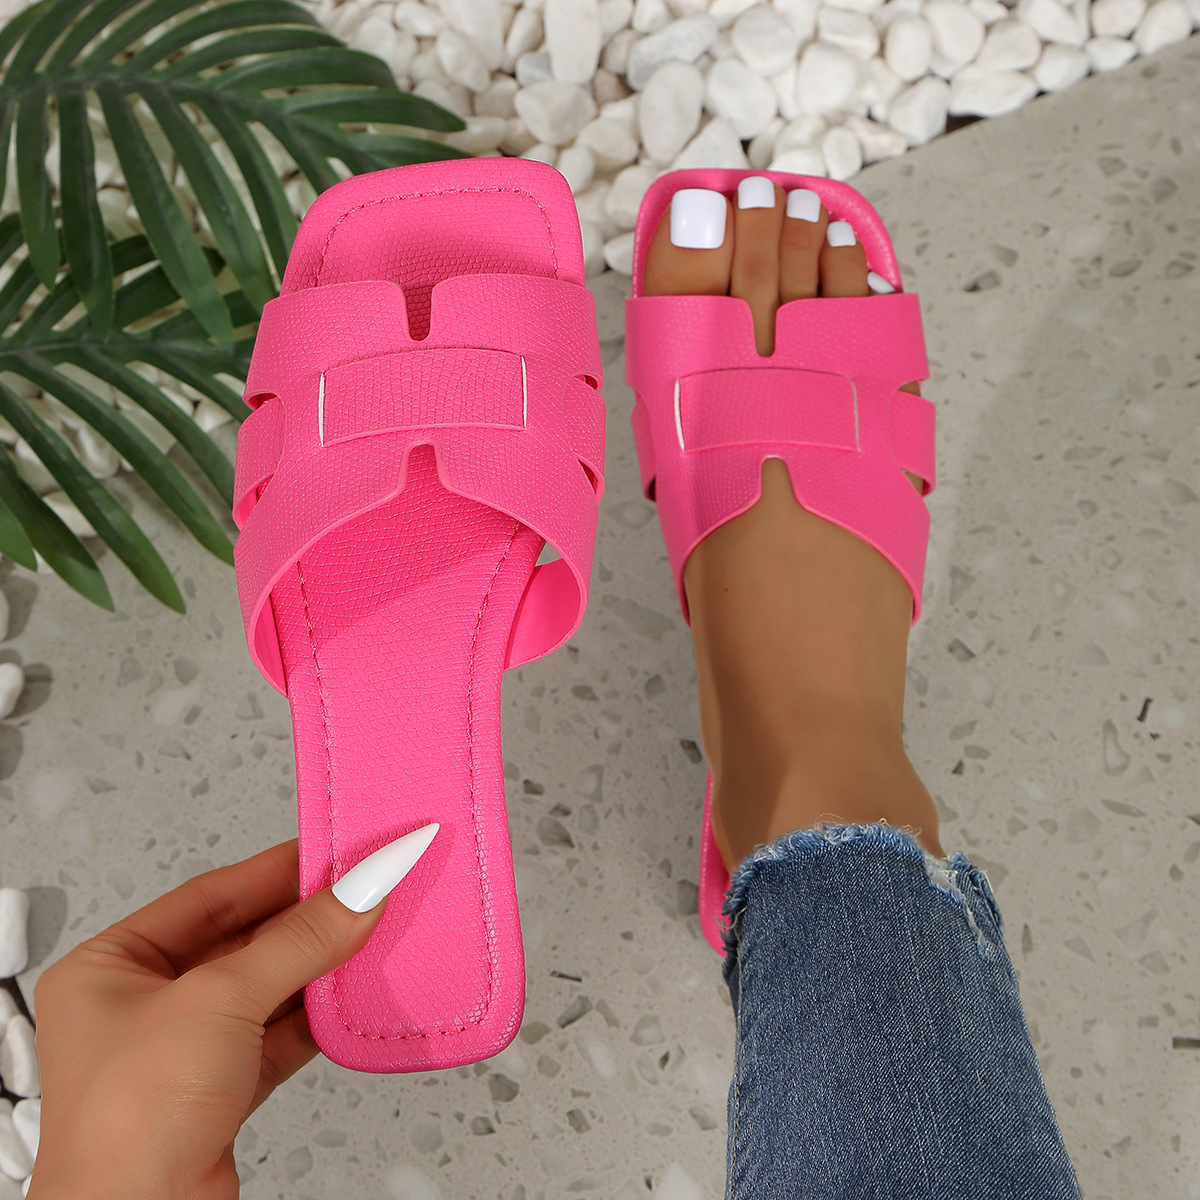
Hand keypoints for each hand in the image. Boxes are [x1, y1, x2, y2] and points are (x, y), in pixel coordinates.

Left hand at [25, 837, 391, 1199]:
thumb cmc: (126, 1126)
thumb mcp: (220, 1001)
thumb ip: (299, 941)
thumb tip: (357, 892)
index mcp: (111, 968)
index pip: (209, 897)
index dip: (275, 870)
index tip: (331, 850)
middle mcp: (141, 1007)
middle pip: (242, 941)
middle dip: (304, 919)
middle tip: (362, 886)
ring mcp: (181, 1052)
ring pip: (265, 988)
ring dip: (317, 966)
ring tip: (368, 932)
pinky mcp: (219, 1093)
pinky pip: (277, 1034)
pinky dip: (316, 1016)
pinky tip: (350, 995)